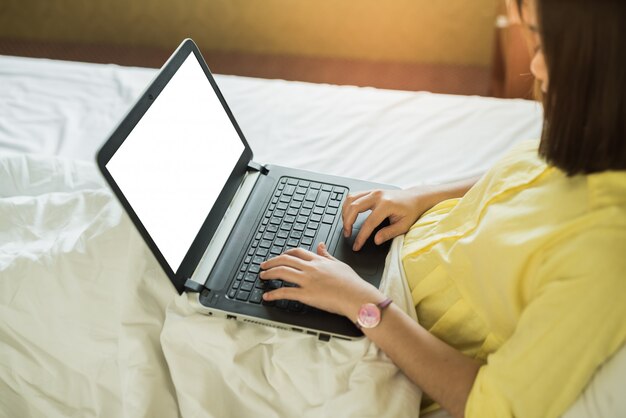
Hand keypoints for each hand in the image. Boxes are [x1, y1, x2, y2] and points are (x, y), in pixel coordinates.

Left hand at [259, 243, 383, 319]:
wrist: (357, 296)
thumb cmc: (352, 283)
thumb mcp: (340, 264)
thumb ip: (327, 255)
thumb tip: (320, 245)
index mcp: (318, 261)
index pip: (297, 252)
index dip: (285, 254)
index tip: (279, 257)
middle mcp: (311, 268)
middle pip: (285, 260)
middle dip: (271, 262)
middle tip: (264, 265)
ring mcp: (307, 281)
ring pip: (282, 272)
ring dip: (269, 273)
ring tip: (262, 276)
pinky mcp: (306, 295)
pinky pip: (285, 292)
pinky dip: (274, 294)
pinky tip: (267, 296)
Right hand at [342, 188, 433, 250]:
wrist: (415, 198)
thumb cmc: (411, 212)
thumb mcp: (403, 226)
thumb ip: (389, 233)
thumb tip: (376, 240)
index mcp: (386, 205)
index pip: (369, 223)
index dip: (361, 236)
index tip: (356, 246)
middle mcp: (378, 196)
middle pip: (354, 207)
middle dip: (347, 223)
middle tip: (347, 234)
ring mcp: (373, 191)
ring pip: (351, 199)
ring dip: (345, 212)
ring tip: (346, 225)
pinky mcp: (370, 191)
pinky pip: (353, 195)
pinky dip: (348, 205)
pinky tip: (348, 214)